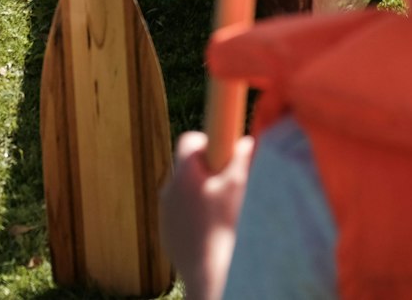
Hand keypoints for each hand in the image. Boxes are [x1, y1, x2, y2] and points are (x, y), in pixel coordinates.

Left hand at [158, 130, 253, 299]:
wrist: (206, 270)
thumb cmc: (223, 225)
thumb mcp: (237, 187)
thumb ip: (241, 158)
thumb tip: (246, 140)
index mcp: (185, 173)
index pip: (189, 140)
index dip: (207, 142)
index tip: (221, 153)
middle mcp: (169, 189)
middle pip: (187, 166)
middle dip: (206, 171)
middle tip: (226, 184)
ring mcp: (165, 212)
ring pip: (184, 191)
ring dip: (200, 194)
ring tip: (220, 212)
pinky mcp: (166, 231)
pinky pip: (180, 213)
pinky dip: (193, 216)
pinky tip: (210, 230)